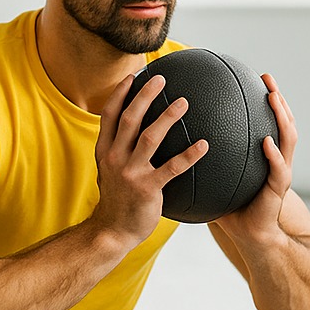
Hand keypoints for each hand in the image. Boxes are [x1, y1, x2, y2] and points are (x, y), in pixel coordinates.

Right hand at [90, 71, 206, 245]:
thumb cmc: (118, 201)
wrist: (113, 232)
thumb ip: (120, 151)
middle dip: (144, 96)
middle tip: (161, 80)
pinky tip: (204, 145)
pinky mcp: (147, 188)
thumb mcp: (111, 172)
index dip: (120, 94)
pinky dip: (189, 155)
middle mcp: (115, 158)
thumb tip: (138, 133)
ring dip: (167, 117)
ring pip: (149, 137)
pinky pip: (172, 168)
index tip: (134, 77)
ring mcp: (130, 173)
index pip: (109, 115)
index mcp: (105, 151)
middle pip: (129, 119)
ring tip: (184, 103)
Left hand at [211, 74, 295, 244]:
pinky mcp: (279, 190)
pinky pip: (278, 169)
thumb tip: (173, 143)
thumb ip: (203, 161)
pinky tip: (266, 142)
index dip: (264, 100)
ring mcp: (281, 172)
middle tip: (267, 79)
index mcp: (264, 154)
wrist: (250, 237)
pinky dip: (274, 155)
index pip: (267, 121)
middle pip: (283, 122)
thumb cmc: (232, 208)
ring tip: (273, 99)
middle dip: (278, 99)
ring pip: (289, 139)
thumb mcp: (215, 179)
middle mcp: (276, 159)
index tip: (255, 78)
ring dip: (282, 117)